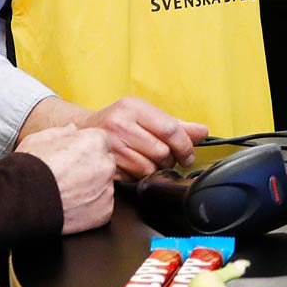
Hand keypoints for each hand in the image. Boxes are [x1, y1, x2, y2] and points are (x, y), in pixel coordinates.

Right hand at [16, 124, 115, 233]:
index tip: (72, 157)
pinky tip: (70, 205)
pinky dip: (90, 207)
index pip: (101, 141)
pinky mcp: (104, 212)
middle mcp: (105, 165)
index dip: (86, 148)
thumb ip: (61, 132)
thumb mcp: (39, 139)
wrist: (21, 202)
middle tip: (68, 176)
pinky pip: (101, 206)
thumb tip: (73, 129)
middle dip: (91, 167)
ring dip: (92, 188)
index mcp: (94, 142)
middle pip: (104, 163)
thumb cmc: (27, 169)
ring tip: (66, 192)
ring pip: (103, 186)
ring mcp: (106, 190)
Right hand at [86, 97, 208, 177]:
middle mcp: (119, 124)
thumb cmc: (119, 122)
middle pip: (162, 152)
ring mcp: (110, 146)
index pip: (170, 129)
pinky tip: (132, 165)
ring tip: (145, 158)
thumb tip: (203, 132)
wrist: (84, 131)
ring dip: (154, 168)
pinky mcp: (105, 165)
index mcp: (133, 107)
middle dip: (169, 158)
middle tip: (163, 155)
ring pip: (149, 168)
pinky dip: (139, 175)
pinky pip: (135, 178)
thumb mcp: (146, 116)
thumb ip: (176, 125)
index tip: (189, 155)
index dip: (185, 146)